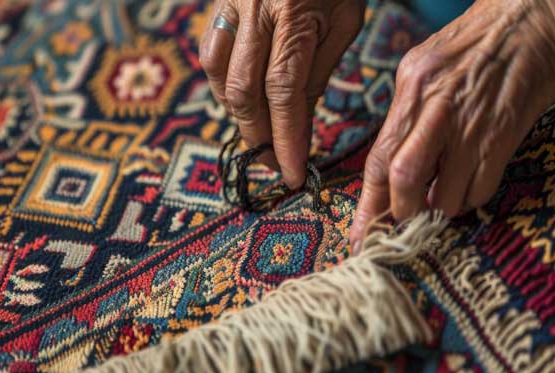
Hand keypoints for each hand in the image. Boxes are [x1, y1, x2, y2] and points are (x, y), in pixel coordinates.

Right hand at [199, 0, 365, 187]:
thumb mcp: (344, 21)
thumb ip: (318, 70)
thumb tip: (297, 119)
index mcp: (294, 16)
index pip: (285, 93)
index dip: (285, 139)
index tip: (290, 173)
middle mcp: (255, 11)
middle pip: (244, 90)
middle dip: (257, 134)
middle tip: (271, 161)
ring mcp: (230, 4)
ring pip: (219, 74)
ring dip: (236, 113)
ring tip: (257, 134)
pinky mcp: (217, 2)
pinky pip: (209, 52)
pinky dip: (222, 84)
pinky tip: (238, 100)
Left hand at [350, 0, 554, 252]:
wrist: (536, 21)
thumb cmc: (478, 43)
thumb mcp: (427, 65)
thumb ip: (407, 114)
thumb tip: (392, 167)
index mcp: (412, 86)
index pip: (379, 158)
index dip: (367, 205)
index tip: (361, 237)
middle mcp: (436, 106)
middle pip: (404, 179)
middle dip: (403, 212)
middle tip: (408, 219)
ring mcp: (473, 123)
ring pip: (446, 195)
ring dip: (442, 209)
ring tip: (444, 197)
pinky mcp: (505, 135)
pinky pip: (481, 189)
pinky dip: (471, 200)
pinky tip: (469, 186)